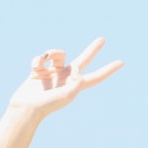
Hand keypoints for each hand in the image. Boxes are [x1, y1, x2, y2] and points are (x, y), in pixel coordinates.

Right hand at [8, 37, 122, 116]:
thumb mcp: (65, 96)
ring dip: (53, 52)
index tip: (121, 62)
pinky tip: (35, 68)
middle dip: (93, 50)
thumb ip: (75, 84)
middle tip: (103, 39)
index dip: (108, 69)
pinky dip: (38, 60)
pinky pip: (42, 57)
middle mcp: (67, 77)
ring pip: (59, 53)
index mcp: (76, 85)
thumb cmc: (47, 104)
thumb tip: (79, 73)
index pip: (96, 76)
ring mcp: (54, 73)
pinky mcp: (40, 70)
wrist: (26, 107)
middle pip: (83, 60)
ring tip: (46, 59)